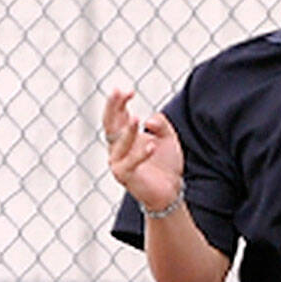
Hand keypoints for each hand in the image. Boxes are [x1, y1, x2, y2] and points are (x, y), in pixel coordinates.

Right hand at [104, 87, 184, 213]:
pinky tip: (152, 144)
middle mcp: (118, 148)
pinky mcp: (126, 176)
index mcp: (125, 136)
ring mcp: (119, 162)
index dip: (120, 102)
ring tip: (137, 118)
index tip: (128, 91)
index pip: (118, 115)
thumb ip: (161, 124)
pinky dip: (140, 154)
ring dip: (128, 131)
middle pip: (110, 125)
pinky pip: (130, 163)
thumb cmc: (165, 162)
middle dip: (113, 108)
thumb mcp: (168, 137)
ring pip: (119, 144)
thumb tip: (149, 120)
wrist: (170, 190)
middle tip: (117, 93)